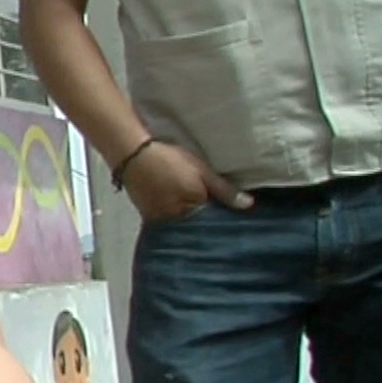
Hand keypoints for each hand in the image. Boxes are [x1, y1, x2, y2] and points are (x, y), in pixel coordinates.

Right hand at [121, 140, 253, 222]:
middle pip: (195, 228)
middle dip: (206, 225)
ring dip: (189, 223)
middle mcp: (174, 223)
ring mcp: (158, 222)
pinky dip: (174, 219)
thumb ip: (225, 191)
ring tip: (201, 217)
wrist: (132, 154)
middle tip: (219, 218)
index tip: (234, 219)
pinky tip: (180, 212)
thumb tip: (249, 205)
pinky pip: (167, 223)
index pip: (212, 224)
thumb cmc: (170, 161)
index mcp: (191, 213)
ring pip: (181, 226)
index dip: (223, 220)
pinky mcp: (147, 217)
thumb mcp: (202, 172)